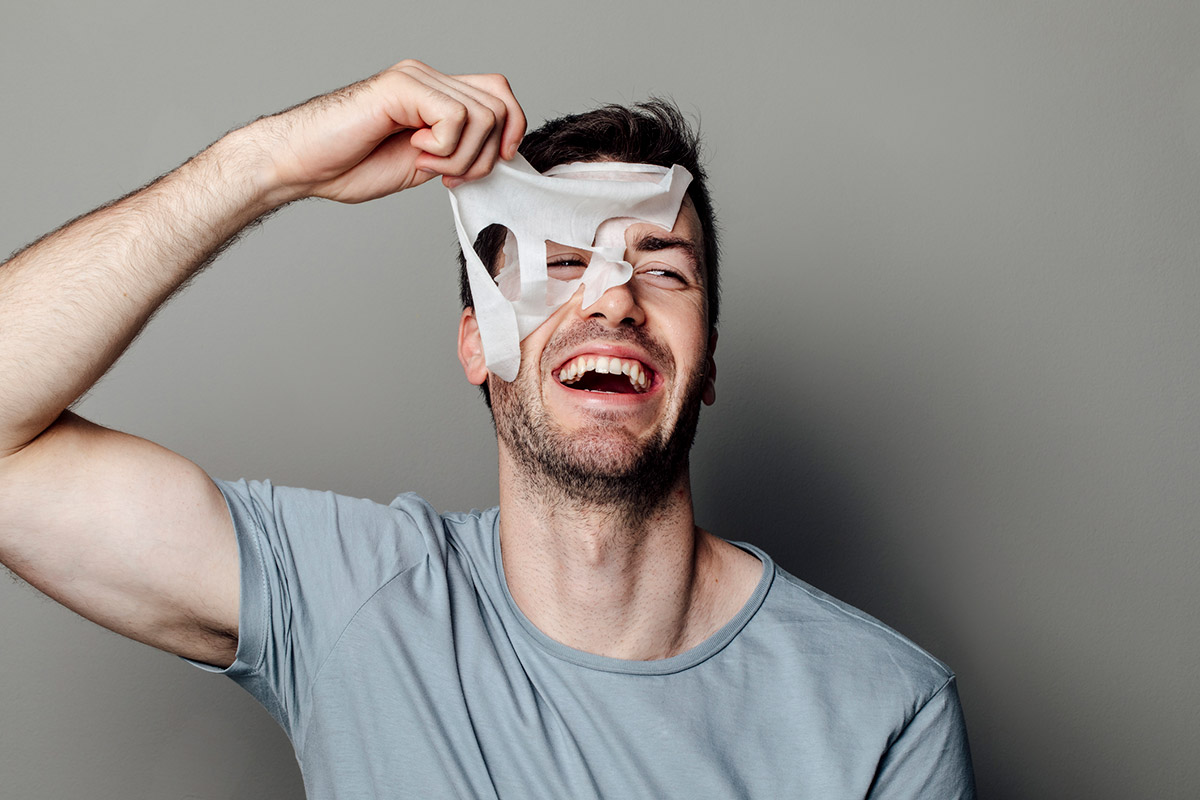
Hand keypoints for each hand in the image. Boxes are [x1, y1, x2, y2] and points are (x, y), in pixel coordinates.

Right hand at [252, 60, 525, 205]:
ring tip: (425, 163)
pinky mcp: (402, 87)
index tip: (490, 166)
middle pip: (499, 106)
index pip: (499, 95)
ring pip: (483, 115)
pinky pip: (455, 118)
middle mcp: (429, 79)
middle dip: (485, 155)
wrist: (301, 164)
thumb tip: (498, 157)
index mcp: (436, 95)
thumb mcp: (423, 163)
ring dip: (462, 156)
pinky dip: (444, 149)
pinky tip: (415, 152)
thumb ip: (458, 152)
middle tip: (448, 174)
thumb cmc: (349, 164)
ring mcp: (416, 79)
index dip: (511, 131)